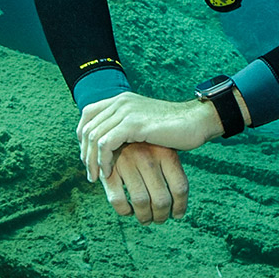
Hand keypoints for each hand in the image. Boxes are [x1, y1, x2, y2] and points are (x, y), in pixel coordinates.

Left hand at [76, 91, 223, 182]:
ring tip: (96, 177)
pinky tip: (108, 173)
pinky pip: (106, 143)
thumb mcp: (144, 124)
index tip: (88, 158)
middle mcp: (120, 102)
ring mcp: (126, 111)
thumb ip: (126, 128)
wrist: (196, 121)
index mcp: (121, 99)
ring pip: (94, 137)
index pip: (87, 115)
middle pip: (87, 128)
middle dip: (85, 154)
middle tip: (91, 174)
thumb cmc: (174, 128)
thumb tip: (110, 145)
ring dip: (92, 160)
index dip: (82, 138)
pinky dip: (103, 160)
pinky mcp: (133, 123)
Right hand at [98, 142, 188, 222]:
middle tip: (160, 219)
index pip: (180, 188)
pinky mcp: (108, 169)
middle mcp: (147, 157)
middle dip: (162, 216)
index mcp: (166, 152)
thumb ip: (171, 172)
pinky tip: (128, 211)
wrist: (113, 126)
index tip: (177, 215)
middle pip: (161, 199)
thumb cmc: (145, 143)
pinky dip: (125, 211)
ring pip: (141, 202)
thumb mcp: (163, 148)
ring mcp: (127, 162)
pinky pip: (118, 200)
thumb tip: (178, 213)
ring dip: (145, 217)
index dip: (180, 206)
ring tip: (146, 219)